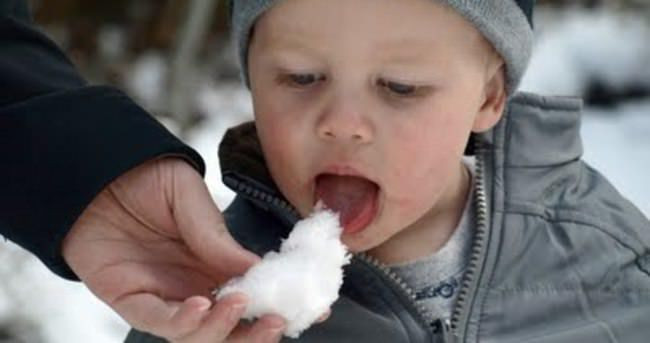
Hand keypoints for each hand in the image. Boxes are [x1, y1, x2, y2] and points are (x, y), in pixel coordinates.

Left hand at [62, 158, 286, 341]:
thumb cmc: (149, 180)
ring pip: (199, 335)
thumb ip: (217, 237)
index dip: (282, 305)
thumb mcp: (191, 199)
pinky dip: (183, 322)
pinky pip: (160, 322)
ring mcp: (165, 296)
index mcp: (216, 264)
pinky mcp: (131, 299)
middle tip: (279, 320)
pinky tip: (199, 304)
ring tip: (238, 304)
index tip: (316, 309)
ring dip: (223, 329)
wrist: (99, 170)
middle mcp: (196, 286)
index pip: (255, 295)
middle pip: (231, 328)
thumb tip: (259, 270)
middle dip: (257, 334)